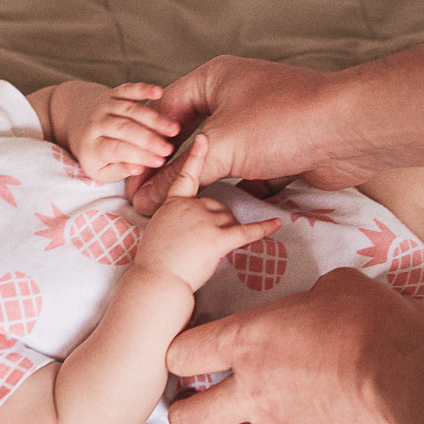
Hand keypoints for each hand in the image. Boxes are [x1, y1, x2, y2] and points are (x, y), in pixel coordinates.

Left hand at [72, 82, 184, 183]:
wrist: (76, 122)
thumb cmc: (96, 153)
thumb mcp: (101, 170)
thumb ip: (120, 170)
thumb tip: (138, 169)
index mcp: (92, 146)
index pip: (117, 150)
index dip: (139, 155)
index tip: (160, 162)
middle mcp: (96, 124)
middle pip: (124, 129)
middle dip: (149, 139)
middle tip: (170, 149)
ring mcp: (104, 106)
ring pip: (130, 110)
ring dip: (154, 119)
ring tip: (174, 129)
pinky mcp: (112, 93)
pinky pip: (128, 89)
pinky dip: (143, 89)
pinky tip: (159, 92)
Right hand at [130, 56, 381, 213]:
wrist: (351, 130)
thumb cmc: (282, 122)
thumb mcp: (220, 147)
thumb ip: (179, 176)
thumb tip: (144, 199)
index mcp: (214, 78)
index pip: (164, 111)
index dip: (143, 145)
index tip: (128, 179)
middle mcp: (235, 96)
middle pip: (192, 135)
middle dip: (173, 167)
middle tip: (148, 198)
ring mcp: (260, 123)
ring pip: (221, 156)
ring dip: (206, 182)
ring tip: (180, 211)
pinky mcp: (282, 150)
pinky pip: (248, 172)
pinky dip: (237, 190)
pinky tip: (221, 213)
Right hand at [135, 136, 278, 290]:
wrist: (156, 286)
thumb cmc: (155, 262)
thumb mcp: (162, 227)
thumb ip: (169, 210)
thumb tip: (147, 201)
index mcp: (173, 202)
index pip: (185, 175)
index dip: (196, 154)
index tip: (203, 138)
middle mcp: (188, 205)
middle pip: (213, 203)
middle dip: (216, 220)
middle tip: (195, 249)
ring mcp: (203, 219)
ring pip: (227, 219)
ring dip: (227, 232)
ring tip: (205, 256)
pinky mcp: (219, 236)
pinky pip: (244, 232)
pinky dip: (262, 228)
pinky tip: (276, 224)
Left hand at [166, 268, 423, 423]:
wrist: (407, 372)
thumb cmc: (368, 319)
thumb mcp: (334, 286)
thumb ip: (309, 298)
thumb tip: (317, 299)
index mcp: (246, 341)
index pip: (180, 355)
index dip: (179, 353)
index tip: (191, 352)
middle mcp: (253, 390)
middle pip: (187, 421)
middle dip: (186, 414)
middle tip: (200, 404)